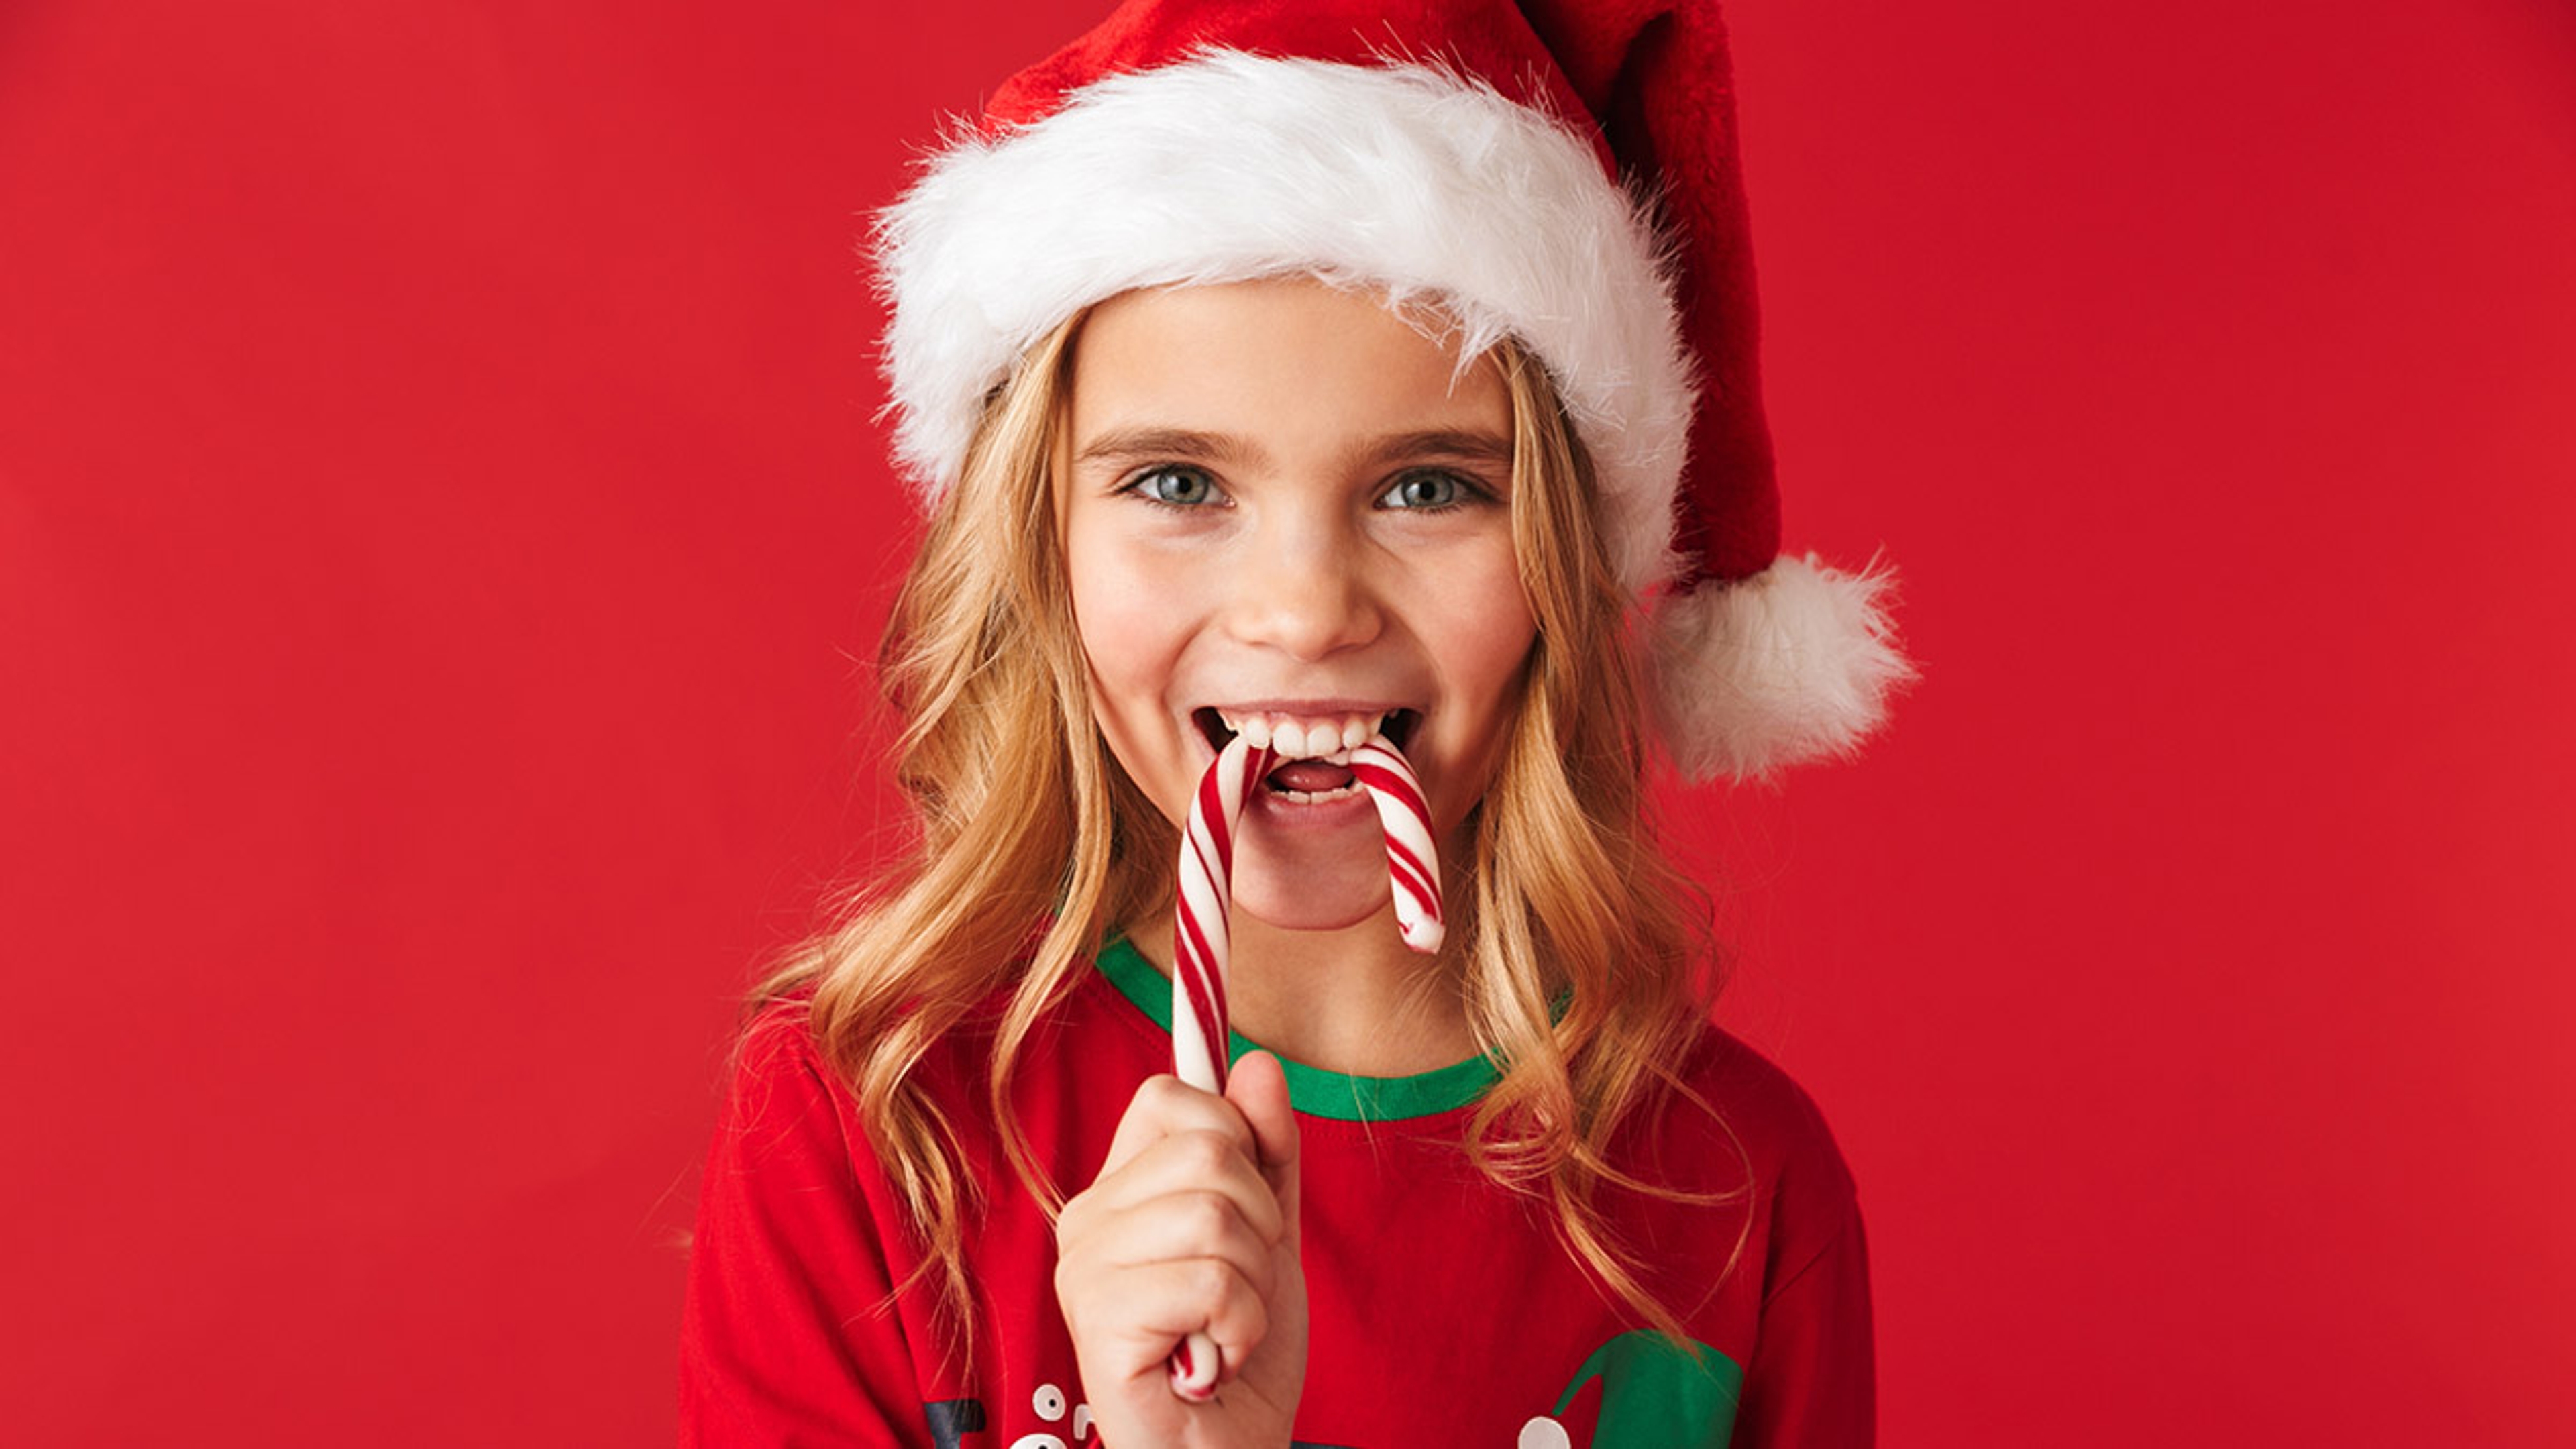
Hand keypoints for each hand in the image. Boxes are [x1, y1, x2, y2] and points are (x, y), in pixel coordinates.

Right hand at [1054, 1052, 1305, 1447]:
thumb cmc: (1237, 1350)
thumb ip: (1268, 1153)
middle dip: (1261, 1225)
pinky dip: (1241, 1329)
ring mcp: (1083, 1272)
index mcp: (1117, 1189)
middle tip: (1238, 1289)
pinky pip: (1211, 1282)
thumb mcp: (1271, 1237)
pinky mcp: (1100, 1325)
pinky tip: (1211, 1361)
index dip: (1238, 1139)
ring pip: (1215, 1216)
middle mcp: (1085, 1220)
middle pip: (1209, 1150)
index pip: (1171, 1097)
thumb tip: (1257, 1063)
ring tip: (1224, 1329)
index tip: (1248, 1208)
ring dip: (1254, 1286)